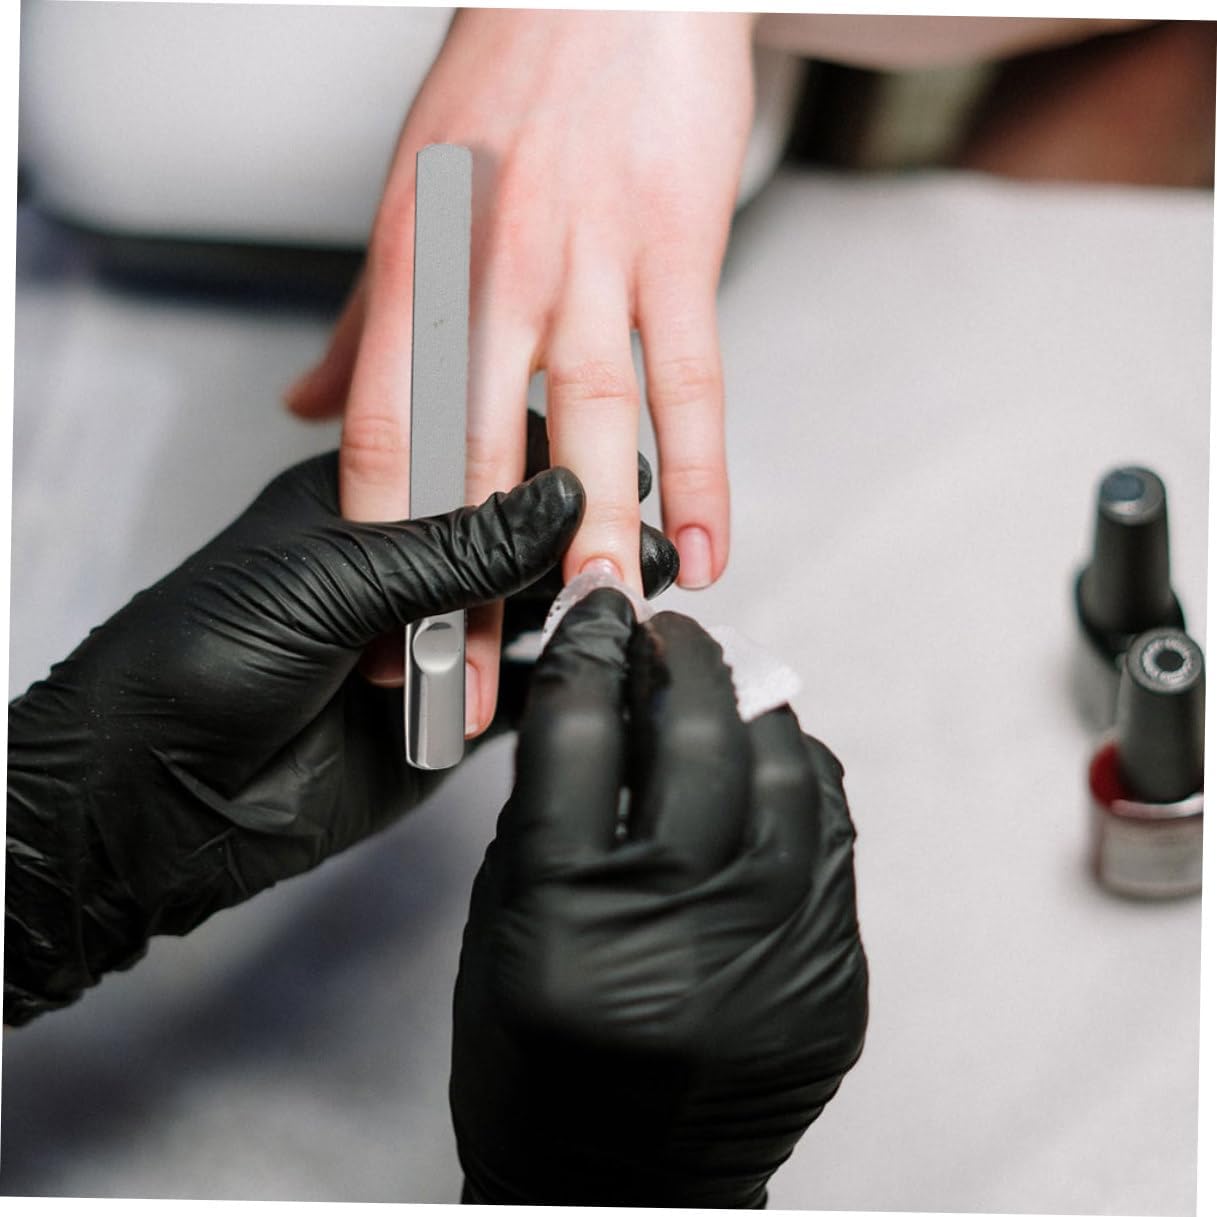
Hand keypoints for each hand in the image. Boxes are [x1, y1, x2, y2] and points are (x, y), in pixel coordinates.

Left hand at [4, 454, 592, 1026]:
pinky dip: (567, 683)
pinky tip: (610, 667)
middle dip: (584, 541)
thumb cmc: (202, 660)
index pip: (480, 459)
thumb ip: (450, 548)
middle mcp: (412, 569)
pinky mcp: (450, 722)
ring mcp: (435, 647)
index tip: (614, 476)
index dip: (550, 466)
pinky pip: (527, 696)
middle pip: (521, 540)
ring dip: (585, 607)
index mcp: (371, 502)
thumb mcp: (328, 583)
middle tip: (647, 548)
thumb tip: (557, 502)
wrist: (154, 802)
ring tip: (637, 601)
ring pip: (534, 614)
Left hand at [286, 9, 756, 735]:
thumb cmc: (512, 83)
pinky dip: (704, 470)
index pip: (379, 430)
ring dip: (595, 536)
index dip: (378, 545)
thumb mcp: (408, 199)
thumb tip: (301, 402)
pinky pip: (692, 378)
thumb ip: (358, 319)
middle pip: (472, 453)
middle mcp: (492, 270)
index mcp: (417, 266)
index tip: (387, 634)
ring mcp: (589, 260)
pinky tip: (706, 545)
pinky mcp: (676, 250)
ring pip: (588, 424)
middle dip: (472, 582)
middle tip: (472, 683)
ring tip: (599, 626)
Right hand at [450, 590, 868, 1205]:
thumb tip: (606, 690)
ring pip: (785, 769)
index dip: (591, 647)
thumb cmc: (536, 1061)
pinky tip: (767, 765)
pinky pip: (830, 832)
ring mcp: (772, 956)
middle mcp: (679, 932)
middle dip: (682, 659)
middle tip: (669, 635)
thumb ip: (552, 799)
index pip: (582, 730)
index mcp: (567, 919)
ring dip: (750, 709)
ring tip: (722, 694)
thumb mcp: (504, 919)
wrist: (622, 1187)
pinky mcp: (831, 978)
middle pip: (699, 736)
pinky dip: (797, 780)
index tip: (600, 611)